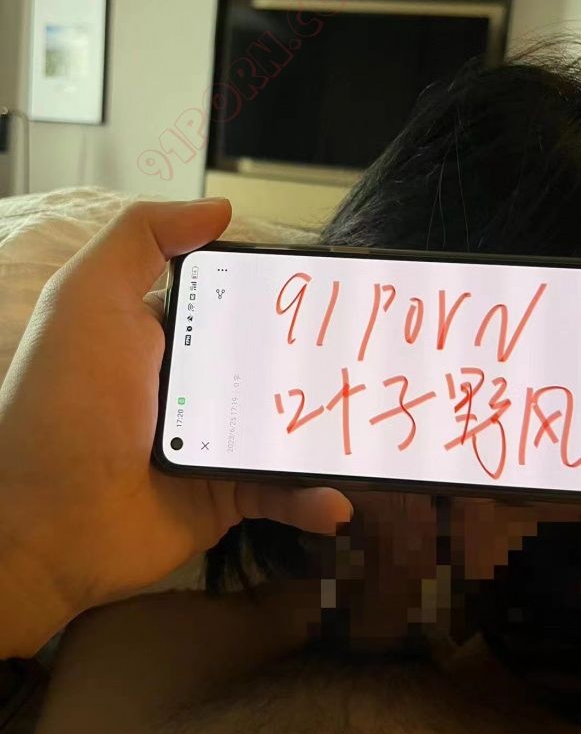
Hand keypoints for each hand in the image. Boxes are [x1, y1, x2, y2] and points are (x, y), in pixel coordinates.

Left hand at [0, 199, 352, 655]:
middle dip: (327, 360)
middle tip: (379, 354)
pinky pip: (284, 493)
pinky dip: (315, 498)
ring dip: (334, 428)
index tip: (340, 289)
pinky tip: (339, 499)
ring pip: (292, 428)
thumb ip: (143, 238)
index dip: (286, 294)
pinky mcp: (229, 496)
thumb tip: (222, 209)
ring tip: (380, 427)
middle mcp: (200, 384)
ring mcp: (219, 443)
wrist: (47, 524)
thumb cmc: (67, 401)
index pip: (242, 304)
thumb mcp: (89, 299)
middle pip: (278, 364)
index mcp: (172, 334)